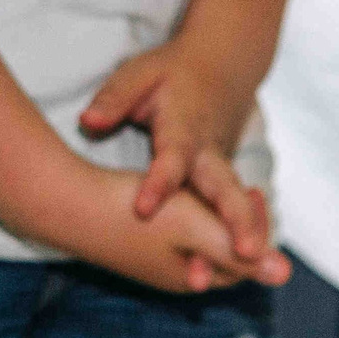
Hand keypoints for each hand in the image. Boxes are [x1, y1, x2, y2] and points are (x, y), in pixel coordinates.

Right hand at [18, 155, 287, 294]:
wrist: (63, 202)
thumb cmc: (130, 212)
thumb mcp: (193, 227)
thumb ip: (238, 249)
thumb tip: (286, 275)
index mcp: (194, 277)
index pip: (247, 258)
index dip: (256, 225)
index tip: (250, 188)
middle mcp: (177, 276)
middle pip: (227, 250)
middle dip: (237, 221)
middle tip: (239, 185)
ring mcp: (155, 263)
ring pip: (202, 239)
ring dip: (213, 215)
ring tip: (210, 186)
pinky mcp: (138, 246)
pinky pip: (179, 232)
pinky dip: (188, 213)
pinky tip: (179, 191)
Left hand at [80, 37, 281, 274]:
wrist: (223, 65)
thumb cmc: (172, 73)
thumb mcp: (138, 74)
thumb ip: (114, 98)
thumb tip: (89, 121)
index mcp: (184, 129)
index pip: (171, 159)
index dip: (159, 184)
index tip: (143, 209)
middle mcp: (210, 153)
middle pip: (225, 189)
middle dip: (237, 222)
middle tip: (247, 254)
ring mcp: (223, 167)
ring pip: (235, 205)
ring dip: (244, 237)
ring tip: (249, 272)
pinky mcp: (225, 179)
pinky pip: (233, 210)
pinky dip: (239, 236)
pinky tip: (233, 271)